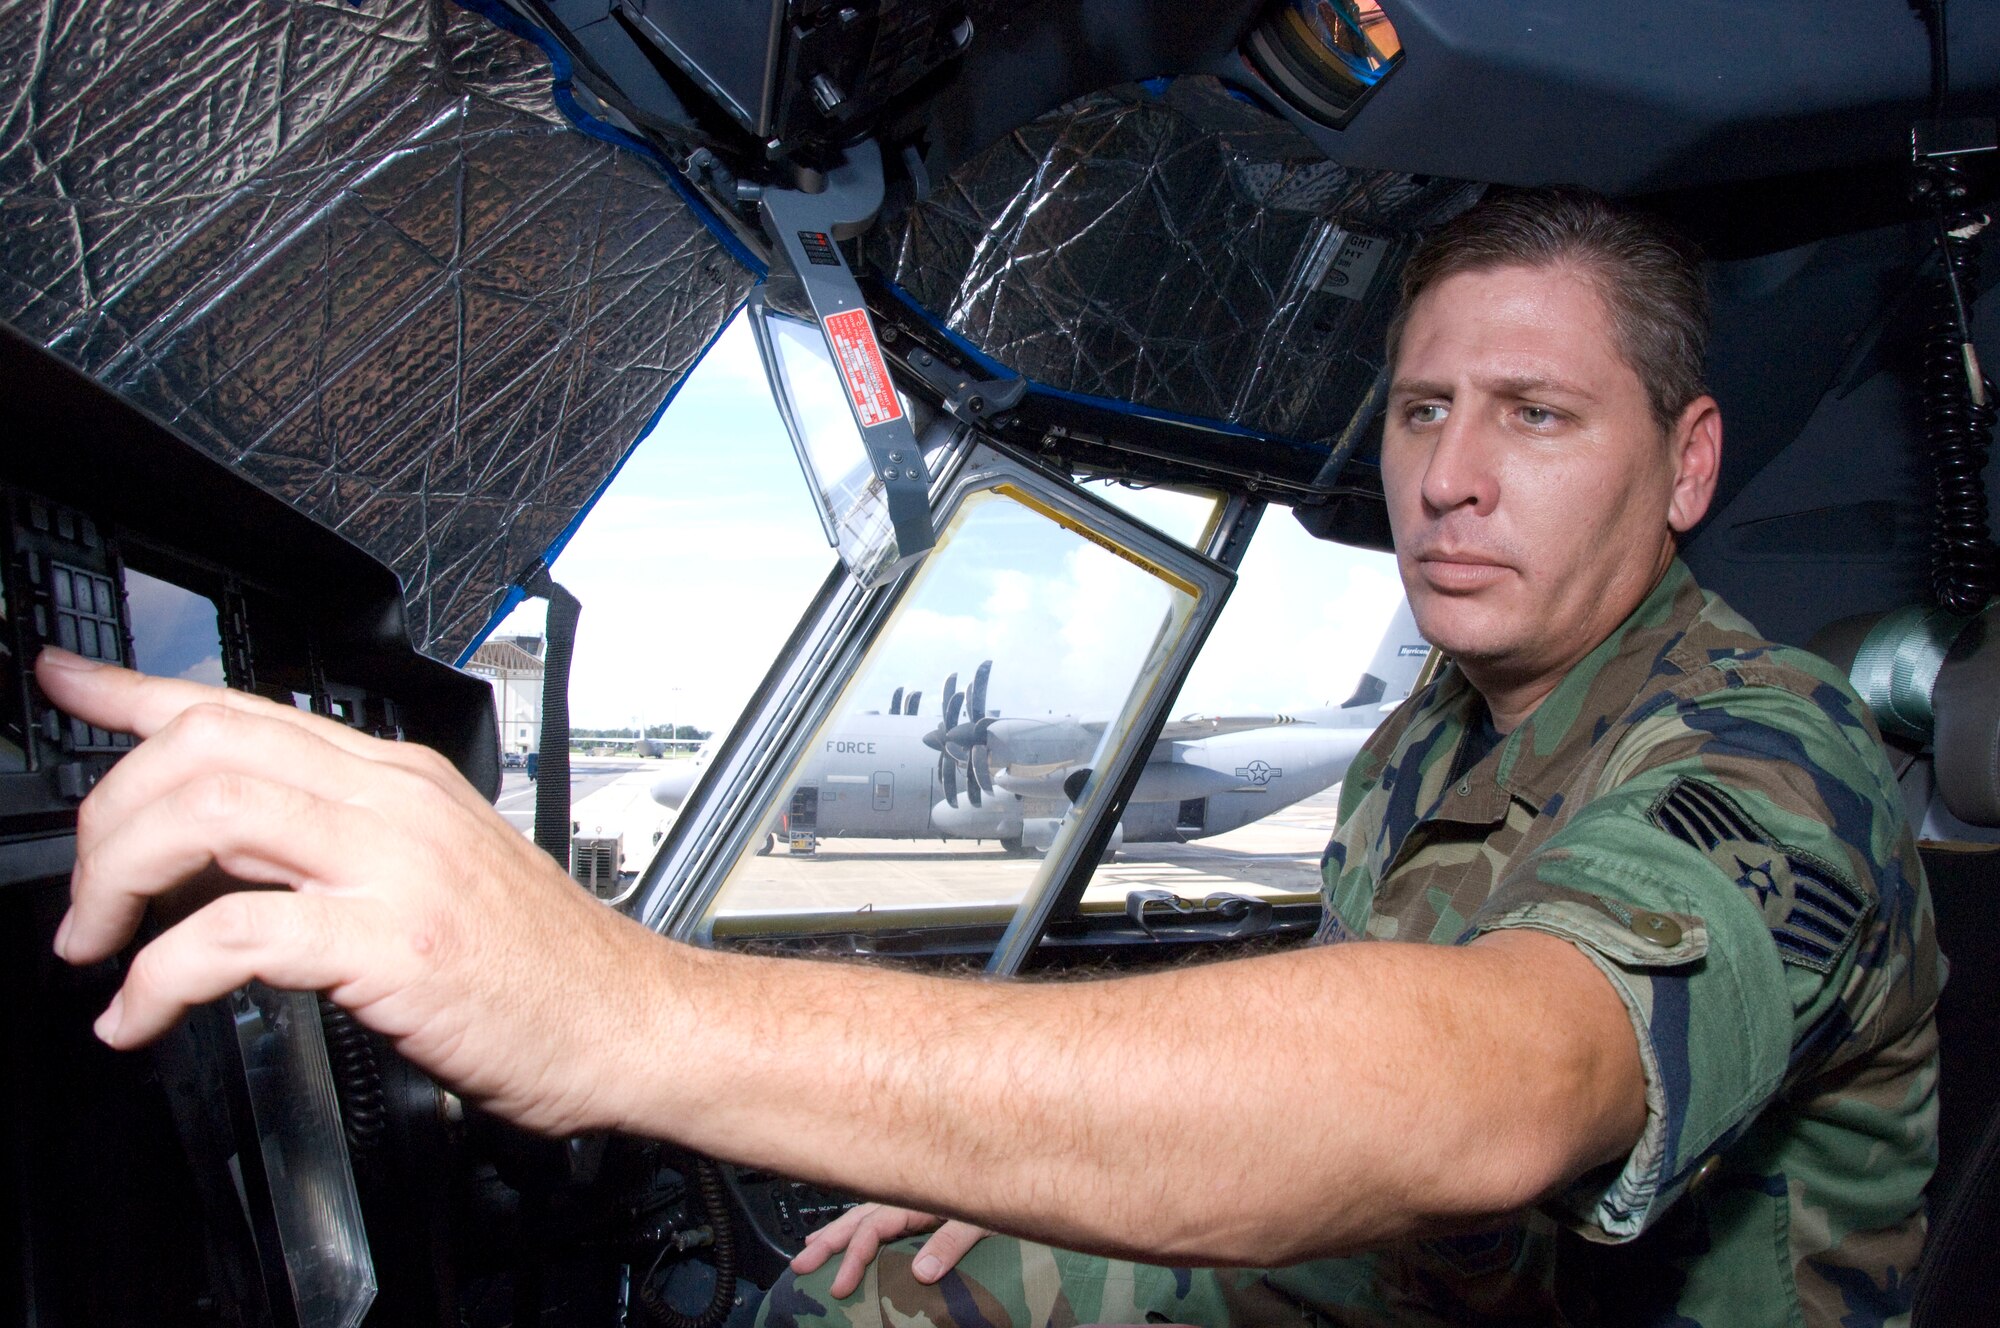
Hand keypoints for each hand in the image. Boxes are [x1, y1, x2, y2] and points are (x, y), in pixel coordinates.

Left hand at [37, 647, 665, 1135]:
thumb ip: (347, 842)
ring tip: (98, 949)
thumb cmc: (546, 966)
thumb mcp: (441, 872)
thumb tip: (236, 851)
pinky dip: (156, 977)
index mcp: (401, 776)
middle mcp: (393, 799)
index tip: (67, 684)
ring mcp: (396, 863)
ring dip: (116, 881)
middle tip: (87, 896)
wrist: (633, 1023)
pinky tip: (141, 1015)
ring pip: (207, 810)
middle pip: (204, 746)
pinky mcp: (393, 941)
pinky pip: (231, 936)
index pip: (244, 705)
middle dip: (108, 816)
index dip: (134, 693)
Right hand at [790, 1203, 990, 1297]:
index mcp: (917, 1196)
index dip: (854, 1259)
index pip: (874, 1229)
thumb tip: (922, 1273)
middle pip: (859, 1217)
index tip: (839, 1286)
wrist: (1019, 1162)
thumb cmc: (1005, 1186)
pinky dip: (858, 1225)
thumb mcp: (982, 1218)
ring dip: (836, 1231)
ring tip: (810, 1248)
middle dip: (828, 1242)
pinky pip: (879, 1212)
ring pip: (864, 1212)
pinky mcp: (920, 1201)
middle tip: (800, 1266)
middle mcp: (909, 1193)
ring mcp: (912, 1195)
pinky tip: (848, 1232)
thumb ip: (952, 1242)